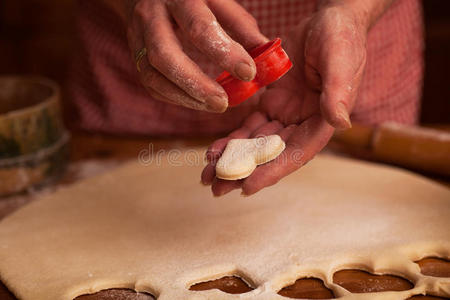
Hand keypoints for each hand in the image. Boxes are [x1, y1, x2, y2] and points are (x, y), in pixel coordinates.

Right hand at [124, 0, 267, 111]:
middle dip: (196, 84)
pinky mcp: (134, 53)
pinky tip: (196, 102)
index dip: (225, 53)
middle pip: (165, 55)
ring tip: (214, 106)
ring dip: (184, 97)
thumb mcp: (218, 1)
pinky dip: (175, 97)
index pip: (200, 27)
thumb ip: (241, 26)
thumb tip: (267, 56)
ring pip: (153, 74)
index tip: (249, 73)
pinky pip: (150, 83)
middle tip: (223, 103)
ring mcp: (138, 36)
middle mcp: (152, 15)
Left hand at [201, 5, 367, 195]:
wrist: (328, 20)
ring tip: (207, 174)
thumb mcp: (340, 60)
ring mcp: (286, 115)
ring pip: (256, 144)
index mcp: (323, 121)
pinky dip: (232, 138)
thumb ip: (338, 92)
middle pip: (271, 155)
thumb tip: (340, 123)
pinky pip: (249, 125)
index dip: (272, 170)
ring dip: (232, 159)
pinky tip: (213, 150)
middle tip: (217, 188)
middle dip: (244, 172)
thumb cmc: (341, 38)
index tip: (247, 187)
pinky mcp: (272, 104)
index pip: (297, 152)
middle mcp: (303, 124)